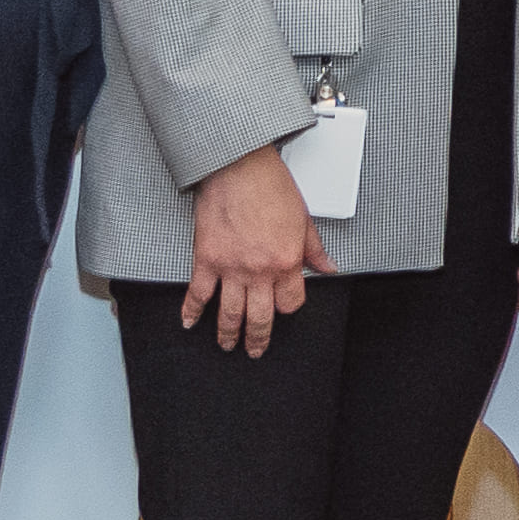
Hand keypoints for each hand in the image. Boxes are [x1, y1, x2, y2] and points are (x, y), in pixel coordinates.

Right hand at [187, 145, 328, 353]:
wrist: (239, 168)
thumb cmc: (271, 188)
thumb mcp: (303, 220)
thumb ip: (314, 250)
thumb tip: (328, 268)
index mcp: (286, 262)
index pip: (290, 303)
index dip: (287, 309)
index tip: (282, 310)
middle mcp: (259, 271)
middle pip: (260, 317)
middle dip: (258, 338)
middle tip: (254, 350)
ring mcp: (231, 268)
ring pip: (229, 313)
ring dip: (228, 334)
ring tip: (227, 345)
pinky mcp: (207, 259)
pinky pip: (198, 293)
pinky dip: (192, 311)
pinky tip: (190, 322)